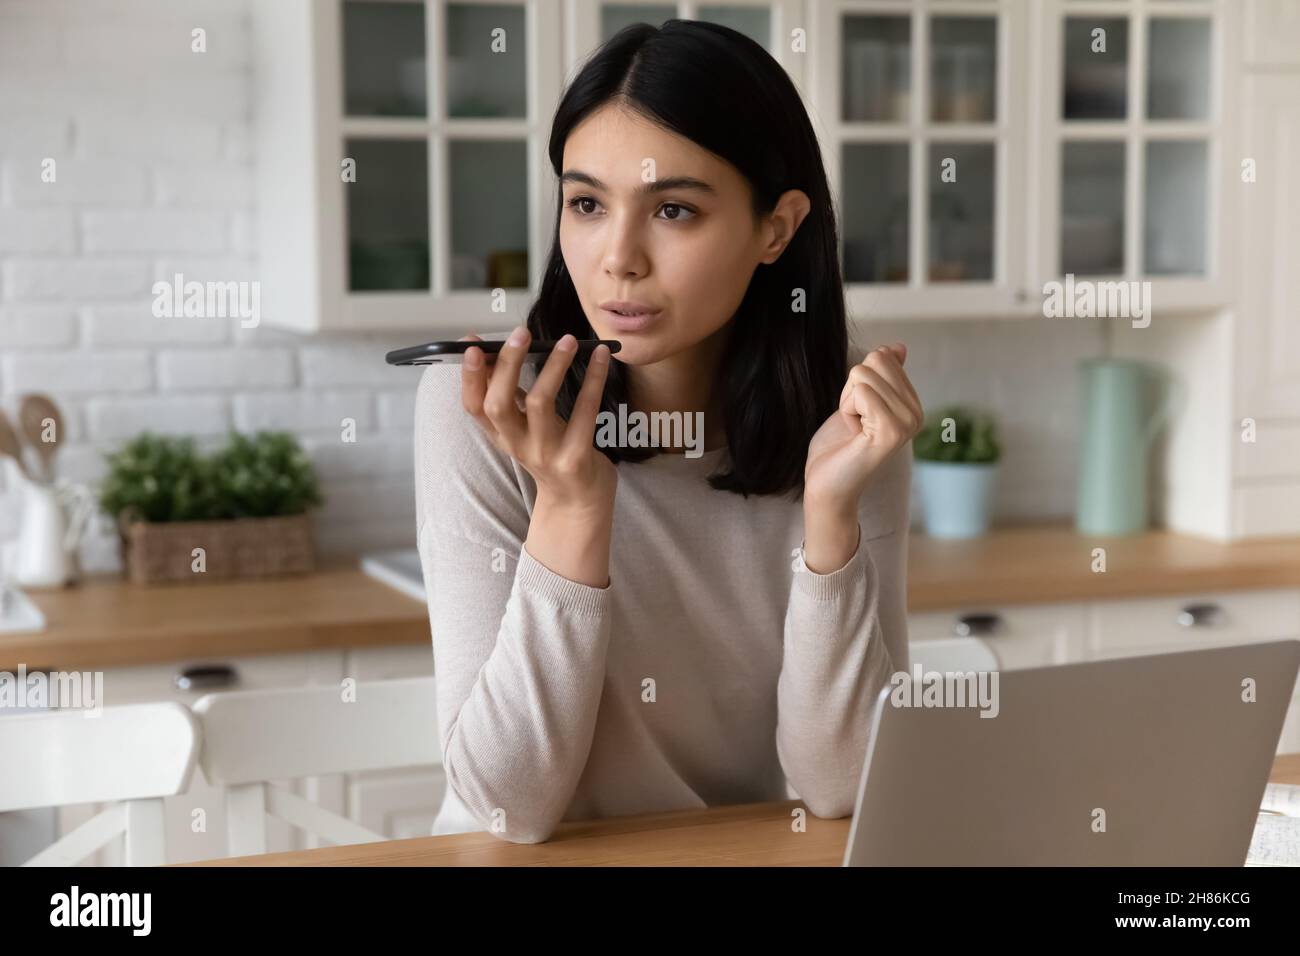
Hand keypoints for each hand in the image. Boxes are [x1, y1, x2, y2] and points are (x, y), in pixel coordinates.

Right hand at [460, 327, 616, 516]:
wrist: (578, 503)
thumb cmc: (552, 453)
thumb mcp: (524, 427)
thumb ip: (510, 394)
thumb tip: (492, 351)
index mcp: (501, 435)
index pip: (473, 406)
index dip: (469, 377)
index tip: (472, 346)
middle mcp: (518, 446)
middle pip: (498, 404)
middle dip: (507, 366)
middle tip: (521, 333)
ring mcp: (546, 454)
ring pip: (541, 404)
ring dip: (553, 367)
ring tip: (567, 340)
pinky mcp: (576, 459)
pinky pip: (584, 413)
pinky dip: (593, 381)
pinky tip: (601, 357)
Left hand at [804, 343, 922, 518]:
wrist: (827, 485)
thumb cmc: (837, 446)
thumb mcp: (858, 401)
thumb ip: (880, 376)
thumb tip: (897, 347)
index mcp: (912, 405)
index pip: (882, 357)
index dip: (857, 383)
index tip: (858, 413)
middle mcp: (916, 413)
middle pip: (875, 361)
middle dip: (852, 389)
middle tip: (855, 421)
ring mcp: (907, 422)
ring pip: (864, 375)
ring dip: (847, 401)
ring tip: (855, 429)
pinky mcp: (892, 431)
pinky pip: (863, 392)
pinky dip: (847, 409)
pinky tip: (855, 434)